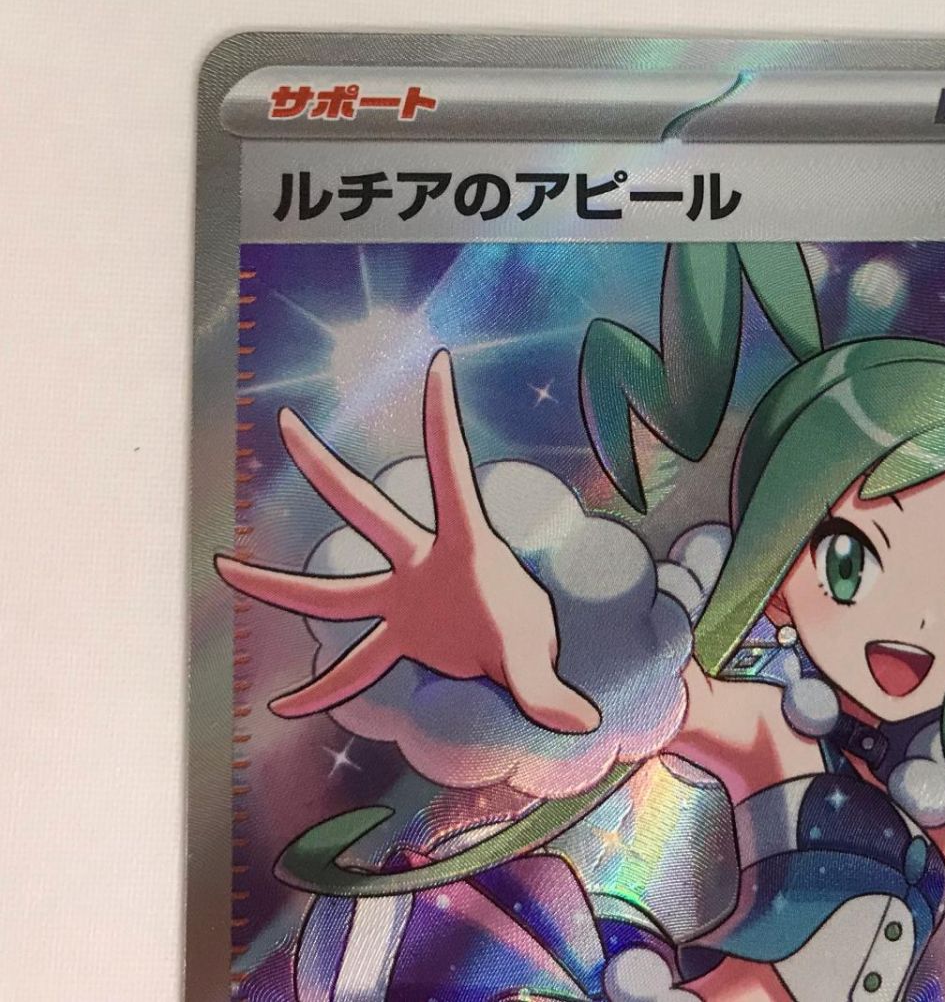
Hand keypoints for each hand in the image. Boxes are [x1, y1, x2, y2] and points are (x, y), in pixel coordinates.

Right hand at [215, 349, 600, 732]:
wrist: (530, 658)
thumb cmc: (530, 630)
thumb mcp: (532, 657)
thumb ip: (546, 690)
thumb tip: (580, 723)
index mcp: (461, 544)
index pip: (450, 470)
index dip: (441, 419)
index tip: (438, 363)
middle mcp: (419, 563)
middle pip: (364, 509)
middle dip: (323, 469)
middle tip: (285, 424)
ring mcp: (402, 598)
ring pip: (332, 591)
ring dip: (278, 585)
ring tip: (223, 566)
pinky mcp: (399, 635)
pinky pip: (351, 665)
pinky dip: (321, 690)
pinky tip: (284, 708)